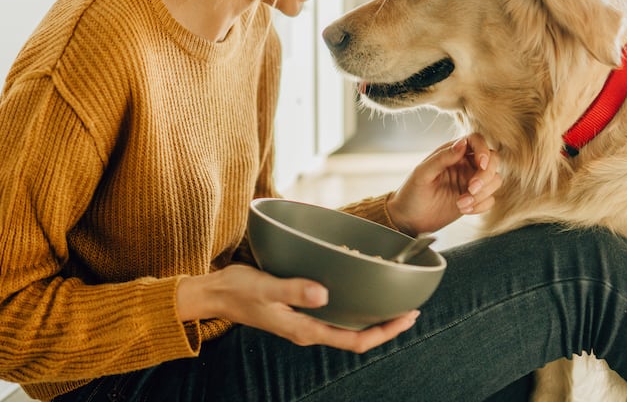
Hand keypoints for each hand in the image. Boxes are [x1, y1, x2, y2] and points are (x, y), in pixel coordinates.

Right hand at [175, 265, 417, 352]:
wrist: (215, 294)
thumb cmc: (238, 290)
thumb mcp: (266, 287)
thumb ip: (294, 290)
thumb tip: (324, 293)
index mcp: (305, 329)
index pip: (355, 341)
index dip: (385, 332)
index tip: (407, 316)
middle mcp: (309, 329)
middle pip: (357, 335)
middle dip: (386, 324)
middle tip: (411, 307)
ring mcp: (304, 321)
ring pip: (347, 324)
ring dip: (370, 314)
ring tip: (391, 298)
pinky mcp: (300, 309)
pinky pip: (334, 312)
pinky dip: (351, 302)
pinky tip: (357, 285)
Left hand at [387, 134, 502, 234]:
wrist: (409, 219)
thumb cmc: (411, 193)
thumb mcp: (422, 173)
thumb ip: (442, 158)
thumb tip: (462, 143)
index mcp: (451, 152)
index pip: (476, 140)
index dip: (483, 150)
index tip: (481, 165)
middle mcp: (464, 164)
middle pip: (492, 160)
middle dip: (485, 176)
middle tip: (471, 189)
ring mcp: (471, 181)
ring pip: (494, 180)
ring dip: (482, 194)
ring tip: (461, 204)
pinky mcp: (474, 199)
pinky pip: (491, 199)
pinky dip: (481, 205)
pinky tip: (464, 210)